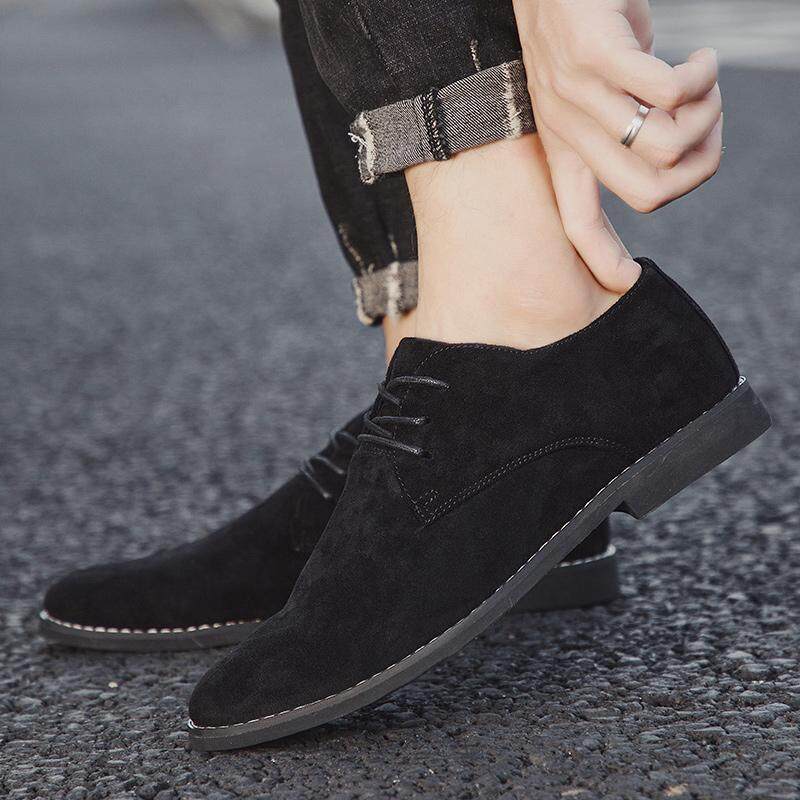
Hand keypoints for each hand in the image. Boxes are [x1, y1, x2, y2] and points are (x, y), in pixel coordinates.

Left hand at [513, 0, 722, 291]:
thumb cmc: (584, 28)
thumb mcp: (594, 90)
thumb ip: (622, 125)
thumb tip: (671, 146)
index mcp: (564, 148)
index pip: (575, 221)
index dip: (600, 258)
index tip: (625, 283)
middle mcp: (568, 130)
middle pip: (648, 193)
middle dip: (700, 168)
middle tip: (710, 124)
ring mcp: (579, 93)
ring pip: (668, 145)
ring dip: (710, 116)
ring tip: (706, 81)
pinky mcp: (597, 53)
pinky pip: (671, 94)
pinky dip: (705, 78)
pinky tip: (704, 58)